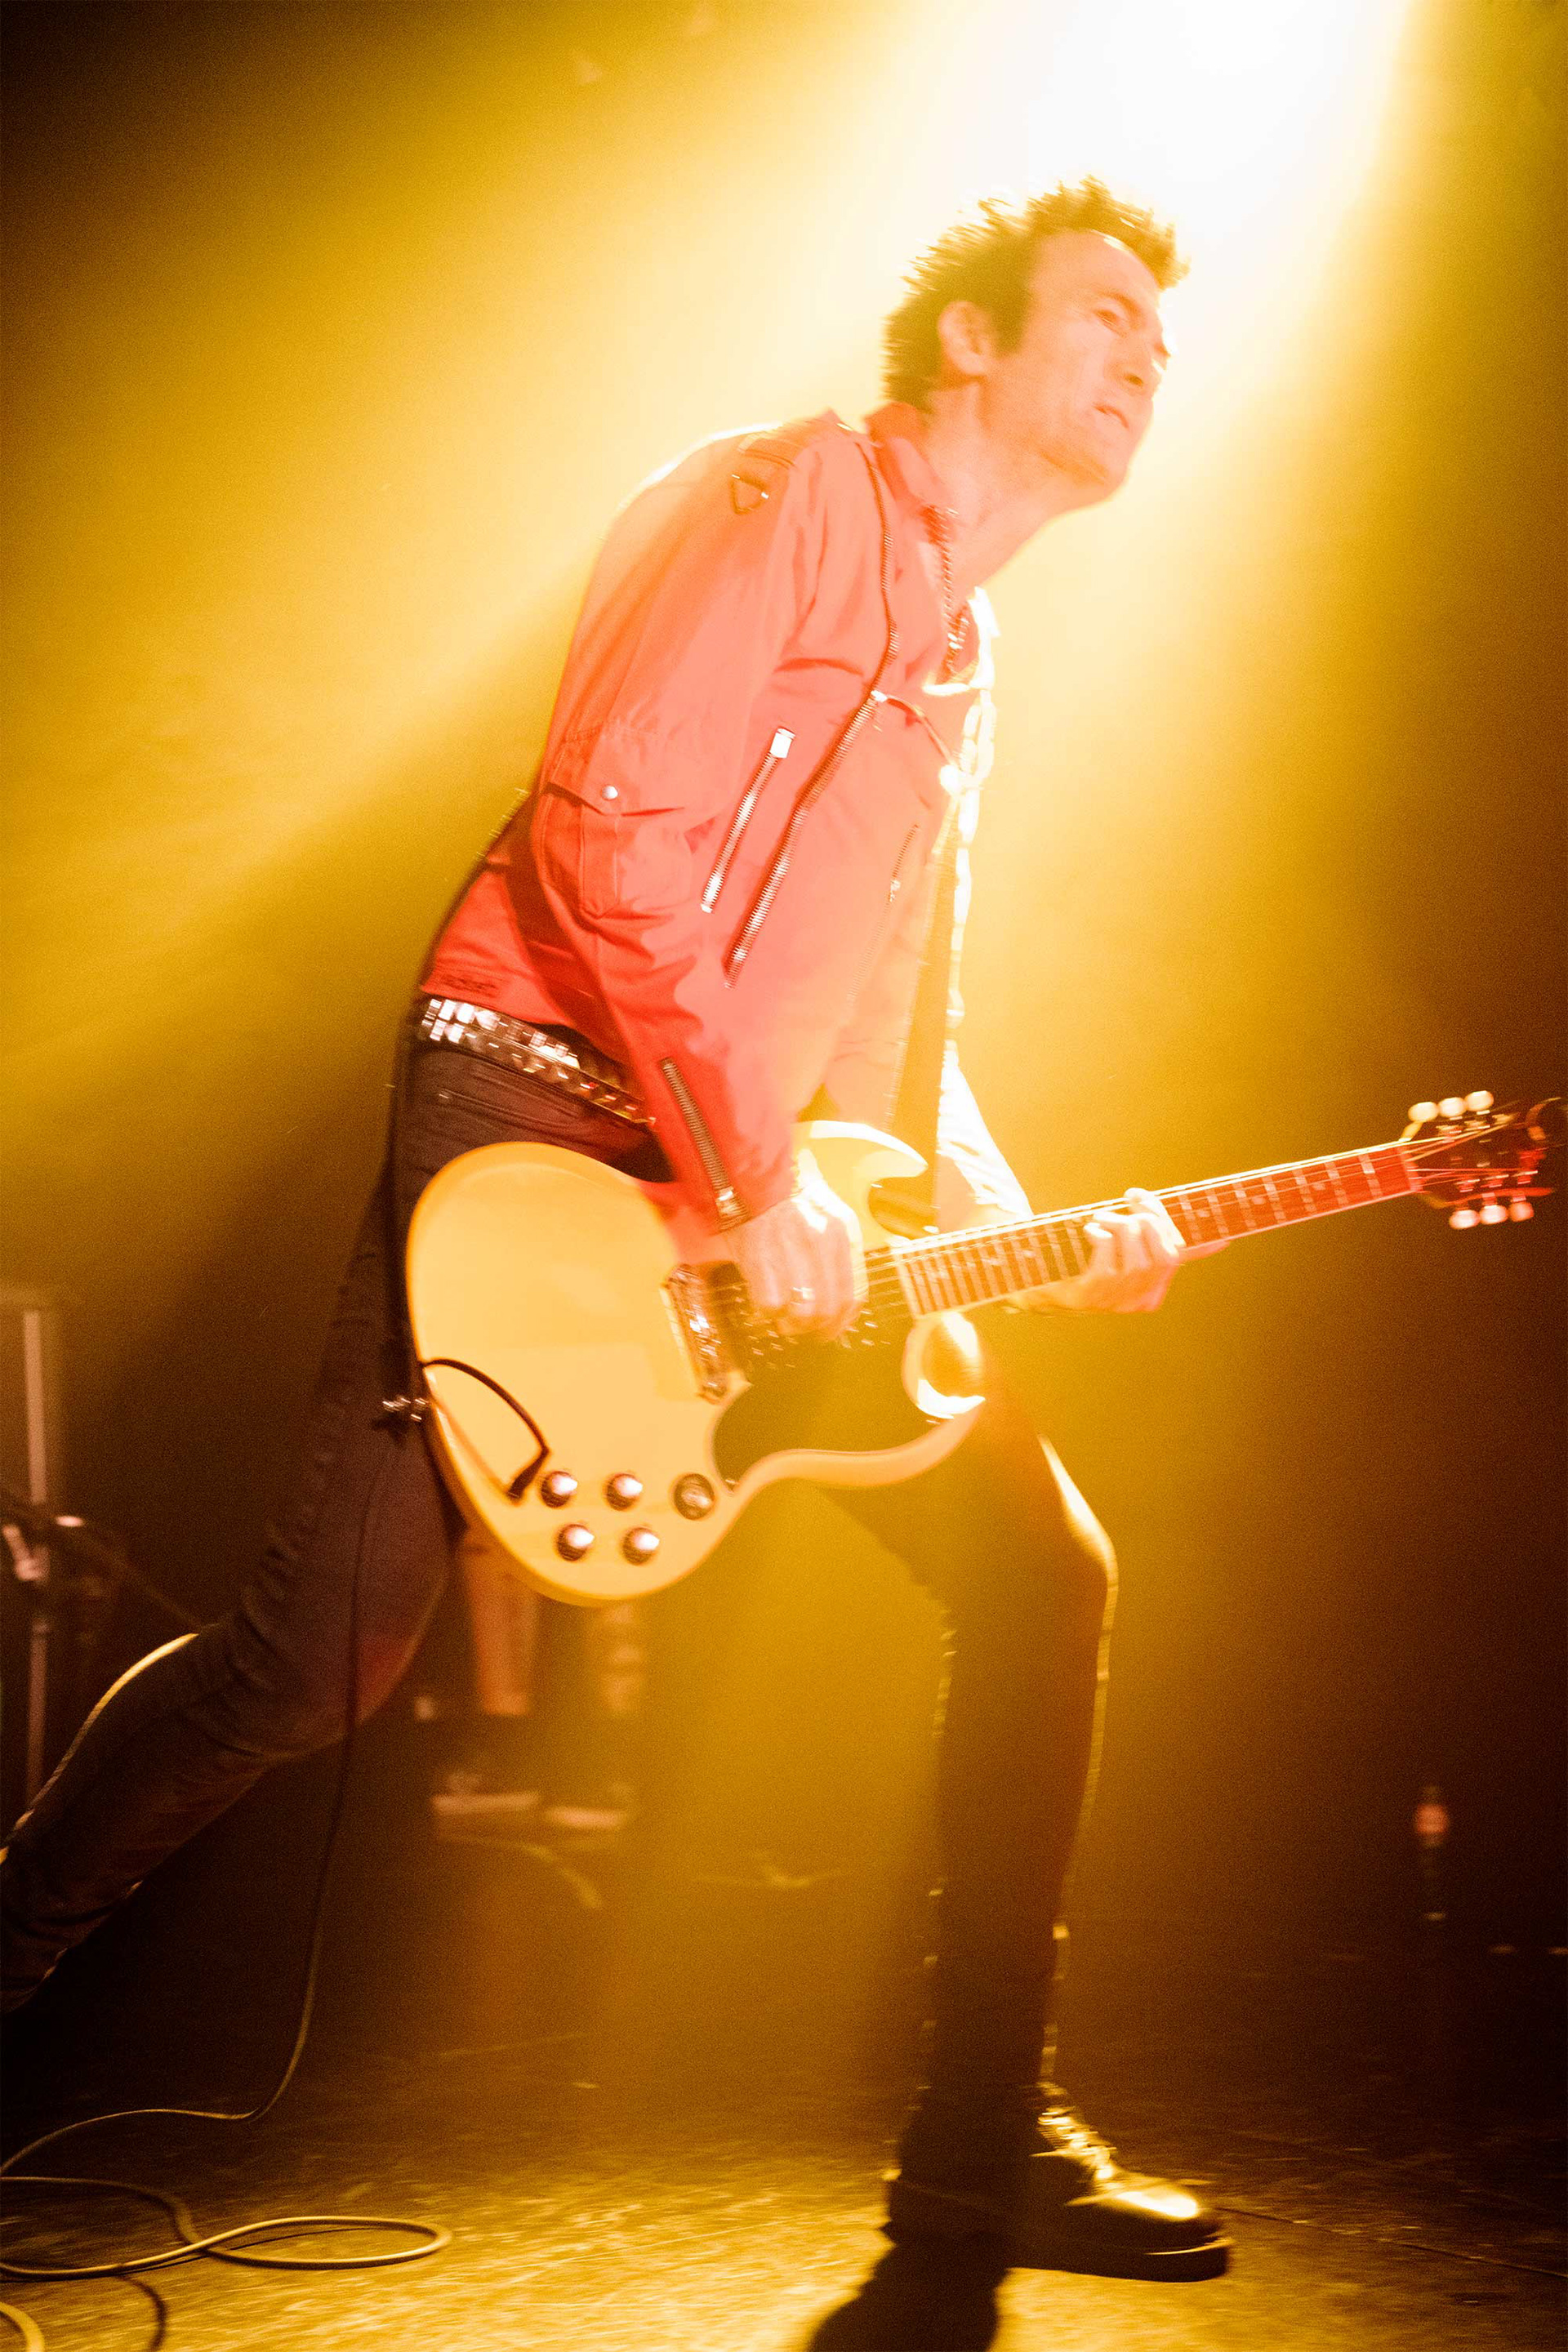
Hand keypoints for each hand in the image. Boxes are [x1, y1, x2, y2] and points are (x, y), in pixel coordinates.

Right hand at [727, 1171, 866, 1338]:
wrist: (753, 1174)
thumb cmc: (788, 1198)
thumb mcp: (828, 1216)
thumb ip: (838, 1254)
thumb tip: (837, 1301)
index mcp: (844, 1232)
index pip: (854, 1295)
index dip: (841, 1322)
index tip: (830, 1329)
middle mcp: (824, 1241)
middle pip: (830, 1310)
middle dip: (816, 1329)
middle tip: (802, 1328)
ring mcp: (793, 1250)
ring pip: (804, 1313)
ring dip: (791, 1325)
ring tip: (782, 1319)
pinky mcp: (762, 1257)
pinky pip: (772, 1305)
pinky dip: (767, 1313)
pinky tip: (762, 1304)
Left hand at [1029, 1186, 1219, 1314]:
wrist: (1038, 1287)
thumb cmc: (1085, 1265)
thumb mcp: (1126, 1254)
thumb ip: (1161, 1245)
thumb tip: (1222, 1242)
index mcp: (1152, 1292)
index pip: (1177, 1252)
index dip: (1168, 1220)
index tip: (1145, 1197)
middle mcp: (1138, 1300)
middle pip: (1164, 1252)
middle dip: (1148, 1217)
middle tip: (1127, 1199)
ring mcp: (1115, 1300)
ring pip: (1138, 1255)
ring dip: (1120, 1224)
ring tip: (1102, 1217)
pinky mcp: (1090, 1296)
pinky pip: (1108, 1256)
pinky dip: (1101, 1234)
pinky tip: (1089, 1231)